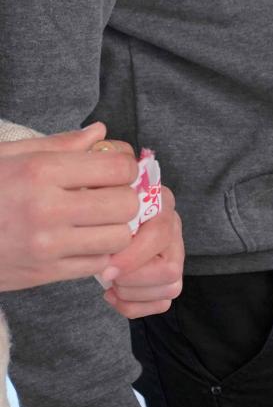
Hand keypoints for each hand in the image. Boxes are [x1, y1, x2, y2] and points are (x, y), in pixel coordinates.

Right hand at [0, 125, 150, 290]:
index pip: (118, 169)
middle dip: (125, 198)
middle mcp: (47, 209)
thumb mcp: (7, 156)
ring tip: (98, 220)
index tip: (114, 171)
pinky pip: (97, 264)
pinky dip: (98, 253)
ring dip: (115, 228)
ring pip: (119, 237)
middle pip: (126, 204)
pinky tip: (82, 241)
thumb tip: (99, 132)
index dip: (124, 168)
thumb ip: (57, 145)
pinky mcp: (43, 273)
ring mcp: (46, 246)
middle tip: (109, 196)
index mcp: (40, 173)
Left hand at [105, 186, 182, 317]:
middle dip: (132, 279)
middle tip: (107, 275)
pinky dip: (135, 306)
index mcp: (161, 205)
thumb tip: (103, 244)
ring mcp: (175, 255)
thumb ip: (102, 206)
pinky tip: (114, 295)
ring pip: (170, 288)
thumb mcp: (98, 195)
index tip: (105, 269)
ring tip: (111, 284)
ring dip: (133, 293)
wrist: (98, 213)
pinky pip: (163, 303)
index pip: (160, 236)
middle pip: (170, 269)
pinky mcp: (168, 278)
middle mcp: (174, 230)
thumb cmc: (96, 205)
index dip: (132, 258)